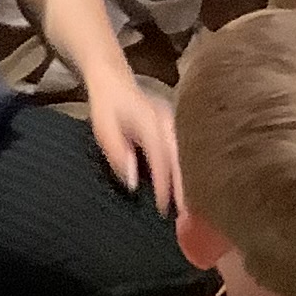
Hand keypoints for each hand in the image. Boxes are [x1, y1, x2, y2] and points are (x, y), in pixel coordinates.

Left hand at [87, 77, 181, 214]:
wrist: (114, 80)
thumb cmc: (107, 106)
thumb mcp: (104, 130)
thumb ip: (117, 154)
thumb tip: (131, 182)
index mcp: (150, 124)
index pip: (161, 160)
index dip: (163, 185)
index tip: (165, 208)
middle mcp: (167, 123)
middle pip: (181, 160)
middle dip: (184, 188)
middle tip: (188, 216)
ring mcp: (174, 123)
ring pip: (186, 156)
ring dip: (189, 180)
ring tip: (191, 206)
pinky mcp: (174, 126)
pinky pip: (184, 150)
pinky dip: (187, 169)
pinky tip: (187, 186)